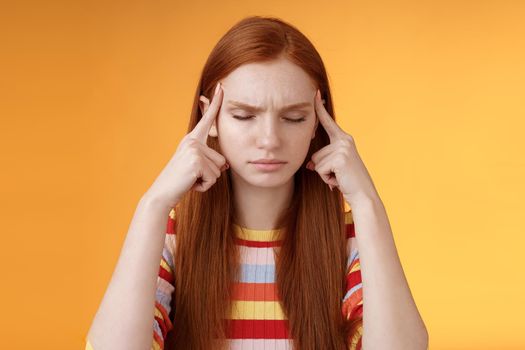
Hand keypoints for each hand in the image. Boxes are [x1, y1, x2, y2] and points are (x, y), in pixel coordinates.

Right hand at [144, 82, 227, 207]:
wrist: (162, 193)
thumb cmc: (180, 182)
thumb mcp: (196, 168)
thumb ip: (210, 162)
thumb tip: (225, 165)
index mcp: (192, 139)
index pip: (207, 119)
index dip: (216, 103)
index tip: (221, 86)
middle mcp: (193, 141)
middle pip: (221, 159)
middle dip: (211, 173)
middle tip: (191, 176)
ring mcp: (194, 149)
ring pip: (219, 169)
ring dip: (207, 180)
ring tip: (190, 179)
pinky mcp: (196, 161)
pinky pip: (213, 178)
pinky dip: (204, 186)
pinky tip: (191, 183)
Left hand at [305, 89, 378, 203]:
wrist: (364, 195)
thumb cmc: (349, 183)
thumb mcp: (334, 168)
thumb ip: (322, 161)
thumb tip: (309, 165)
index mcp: (344, 140)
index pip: (328, 122)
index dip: (319, 108)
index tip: (315, 93)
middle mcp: (344, 140)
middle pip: (315, 153)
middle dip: (322, 168)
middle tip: (339, 175)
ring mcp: (343, 148)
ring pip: (316, 162)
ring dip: (325, 174)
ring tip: (340, 177)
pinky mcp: (340, 157)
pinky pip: (319, 169)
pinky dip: (326, 178)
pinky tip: (339, 180)